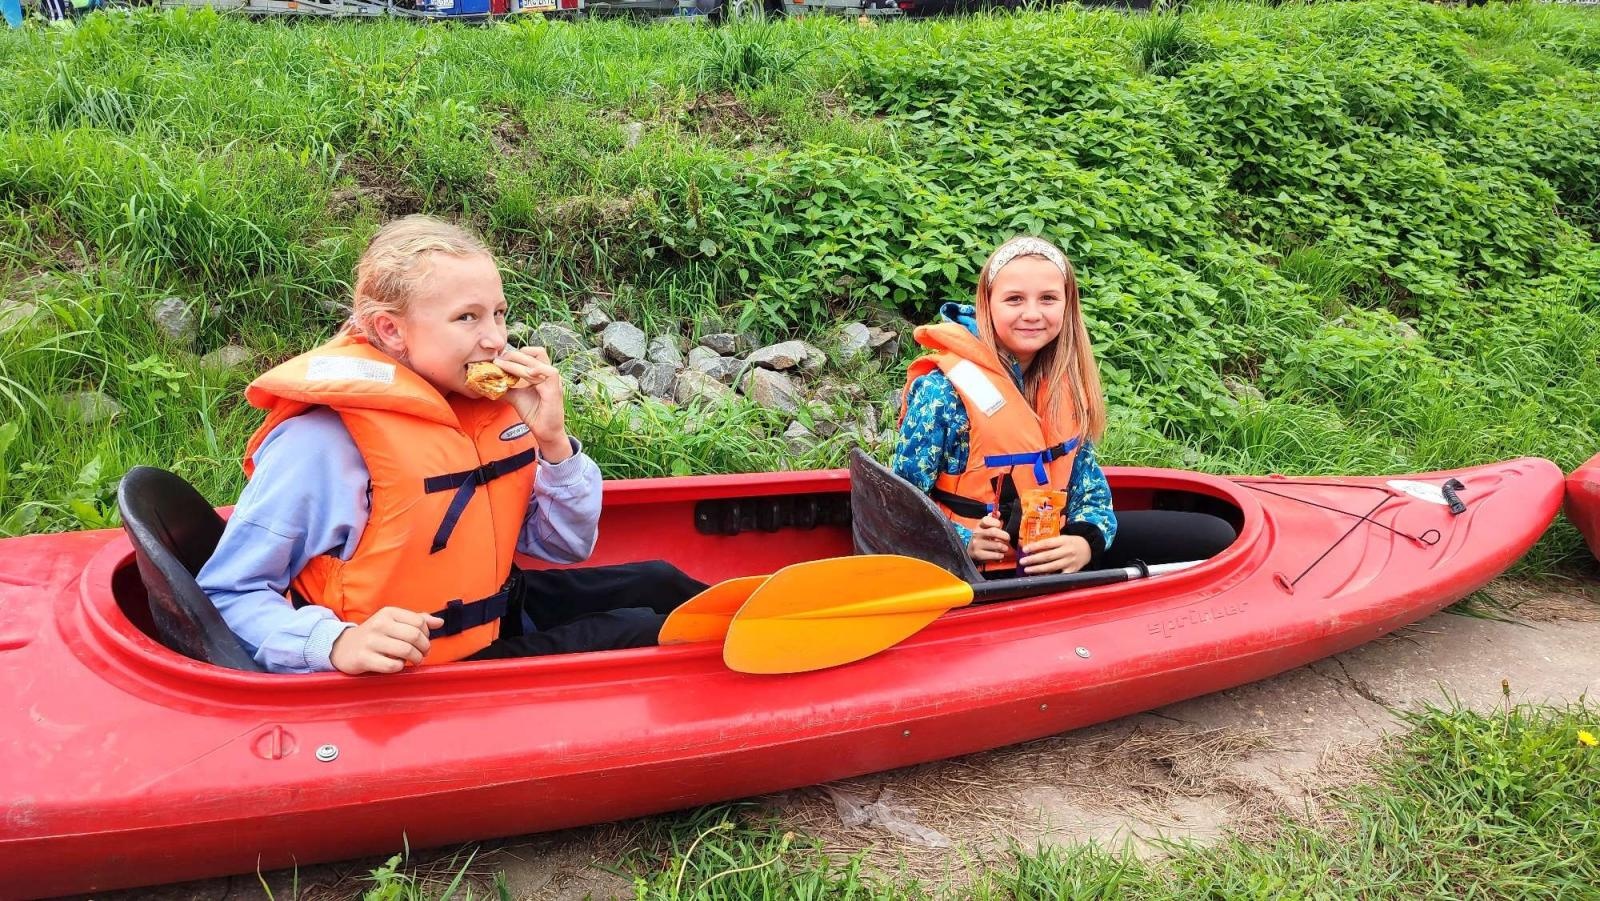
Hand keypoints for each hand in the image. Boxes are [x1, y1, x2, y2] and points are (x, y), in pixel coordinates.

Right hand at [329, 607, 443, 674]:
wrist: (343, 647)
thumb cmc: (375, 635)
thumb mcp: (393, 622)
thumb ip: (416, 620)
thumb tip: (440, 622)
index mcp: (388, 613)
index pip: (419, 622)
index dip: (427, 634)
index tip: (423, 642)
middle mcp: (379, 624)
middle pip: (415, 636)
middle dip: (424, 648)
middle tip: (422, 655)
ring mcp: (370, 641)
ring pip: (406, 651)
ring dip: (415, 659)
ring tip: (414, 661)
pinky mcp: (364, 658)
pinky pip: (392, 665)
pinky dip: (399, 667)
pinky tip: (396, 665)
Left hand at [496, 346, 569, 461]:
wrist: (544, 431)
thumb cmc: (533, 413)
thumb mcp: (515, 396)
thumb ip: (506, 387)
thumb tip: (489, 381)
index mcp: (542, 373)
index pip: (532, 353)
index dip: (517, 353)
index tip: (500, 359)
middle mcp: (549, 374)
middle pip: (535, 353)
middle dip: (514, 355)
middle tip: (498, 360)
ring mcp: (553, 381)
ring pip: (536, 363)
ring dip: (518, 363)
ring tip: (502, 365)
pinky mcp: (555, 389)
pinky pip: (548, 373)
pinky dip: (535, 370)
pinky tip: (523, 374)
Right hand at [966, 514, 1011, 563]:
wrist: (965, 549)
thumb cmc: (978, 537)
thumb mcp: (982, 527)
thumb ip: (991, 519)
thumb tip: (998, 512)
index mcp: (979, 526)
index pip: (986, 520)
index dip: (995, 522)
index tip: (999, 525)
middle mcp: (977, 534)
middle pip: (994, 532)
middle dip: (1004, 535)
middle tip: (1007, 538)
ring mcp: (977, 544)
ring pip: (996, 545)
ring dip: (1004, 547)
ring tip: (1005, 548)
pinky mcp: (978, 554)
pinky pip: (994, 555)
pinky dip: (1000, 555)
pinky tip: (1000, 554)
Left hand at [1018, 534, 1090, 574]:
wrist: (1089, 549)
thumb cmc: (1071, 542)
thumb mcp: (1063, 538)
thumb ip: (1050, 543)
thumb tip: (1032, 547)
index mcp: (1063, 541)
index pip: (1046, 544)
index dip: (1034, 547)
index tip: (1024, 549)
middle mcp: (1067, 551)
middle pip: (1047, 556)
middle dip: (1033, 559)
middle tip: (1022, 561)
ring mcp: (1070, 562)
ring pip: (1052, 567)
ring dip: (1038, 569)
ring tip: (1027, 569)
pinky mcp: (1073, 570)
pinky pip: (1059, 574)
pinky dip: (1050, 576)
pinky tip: (1040, 577)